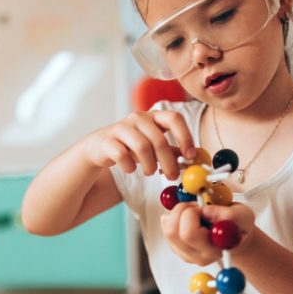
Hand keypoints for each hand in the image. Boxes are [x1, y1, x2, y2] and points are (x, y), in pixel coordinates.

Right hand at [81, 110, 195, 180]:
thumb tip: (193, 159)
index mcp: (153, 117)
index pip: (174, 118)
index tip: (190, 155)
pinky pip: (122, 154)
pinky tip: (130, 169)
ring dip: (149, 165)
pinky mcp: (107, 140)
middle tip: (172, 176)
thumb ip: (172, 151)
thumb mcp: (153, 147)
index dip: (185, 136)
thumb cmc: (131, 147)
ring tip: (149, 172)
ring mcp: (121, 128)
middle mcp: (138, 118)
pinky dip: (129, 166)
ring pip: (142, 147)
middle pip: (159, 139)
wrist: (100, 147)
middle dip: (168, 161)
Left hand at [160, 201, 256, 265]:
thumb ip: (229, 214)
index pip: (189, 234)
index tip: (204, 208)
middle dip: (182, 210)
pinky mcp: (176, 248)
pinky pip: (166, 228)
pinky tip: (190, 217)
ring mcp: (185, 254)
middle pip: (173, 231)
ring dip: (177, 212)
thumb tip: (206, 212)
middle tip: (196, 206)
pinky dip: (174, 216)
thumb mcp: (244, 216)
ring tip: (194, 210)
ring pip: (167, 229)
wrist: (234, 236)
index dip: (193, 214)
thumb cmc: (238, 226)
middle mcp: (198, 256)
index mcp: (214, 250)